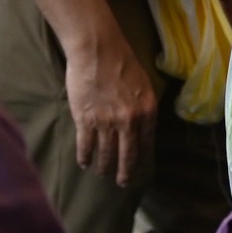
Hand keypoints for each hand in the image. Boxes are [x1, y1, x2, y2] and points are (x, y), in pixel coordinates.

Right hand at [67, 35, 157, 188]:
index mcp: (147, 111)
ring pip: (106, 154)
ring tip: (102, 173)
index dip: (142, 159)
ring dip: (104, 166)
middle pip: (128, 155)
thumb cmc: (121, 60)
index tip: (139, 169)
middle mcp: (129, 122)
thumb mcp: (143, 84)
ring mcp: (107, 123)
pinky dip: (84, 156)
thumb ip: (142, 106)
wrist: (97, 50)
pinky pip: (86, 145)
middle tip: (122, 182)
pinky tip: (84, 163)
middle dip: (125, 172)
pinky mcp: (86, 121)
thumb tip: (139, 124)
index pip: (146, 143)